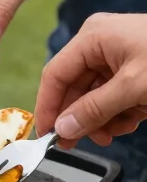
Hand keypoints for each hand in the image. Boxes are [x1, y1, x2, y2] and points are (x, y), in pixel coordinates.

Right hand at [35, 13, 146, 144]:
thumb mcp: (133, 88)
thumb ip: (95, 110)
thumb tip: (63, 129)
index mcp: (93, 37)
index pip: (56, 74)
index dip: (49, 107)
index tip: (48, 137)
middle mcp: (99, 43)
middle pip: (75, 87)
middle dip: (82, 117)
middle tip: (81, 144)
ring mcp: (117, 55)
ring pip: (95, 95)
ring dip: (103, 118)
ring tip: (119, 131)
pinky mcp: (133, 68)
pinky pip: (114, 95)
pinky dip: (120, 112)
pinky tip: (132, 121)